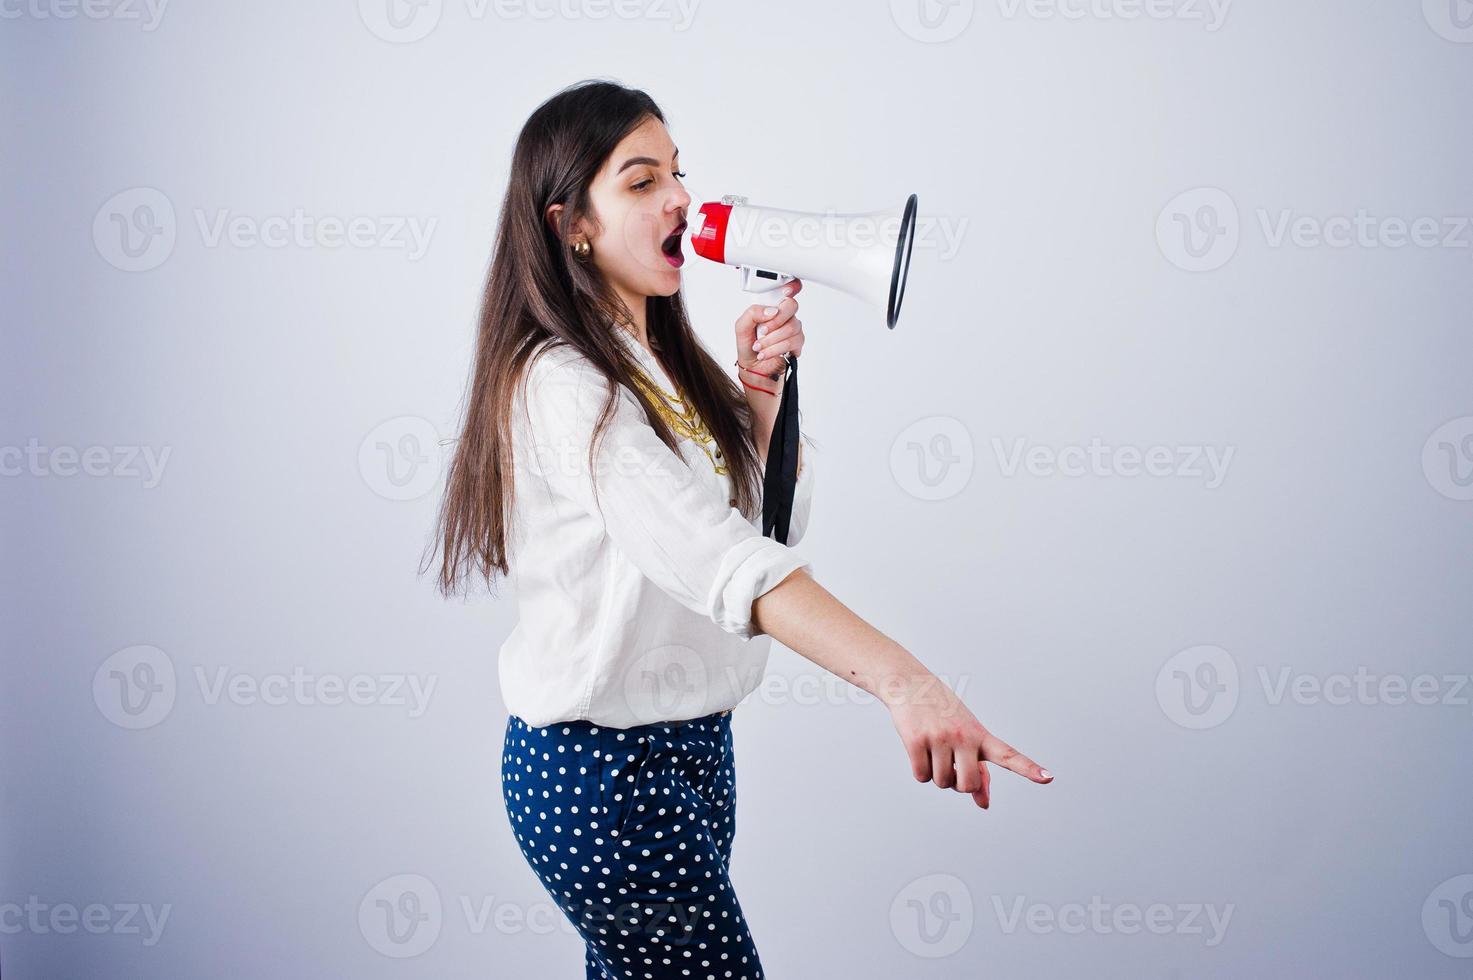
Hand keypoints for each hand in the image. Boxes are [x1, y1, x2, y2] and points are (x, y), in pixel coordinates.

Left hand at [734, 278, 804, 382]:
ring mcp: (793, 329)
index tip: (786, 291)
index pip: (788, 291)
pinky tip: (766, 353)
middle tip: (763, 331)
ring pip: (791, 328)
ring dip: (771, 340)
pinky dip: (775, 349)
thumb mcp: (741, 327)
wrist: (752, 368)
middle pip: (792, 306)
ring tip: (759, 347)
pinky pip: (792, 342)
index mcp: (772, 307)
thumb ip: (752, 313)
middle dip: (775, 321)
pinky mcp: (797, 344)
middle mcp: (784, 316)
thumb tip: (771, 311)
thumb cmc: (748, 345)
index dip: (791, 287)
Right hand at [885, 673, 1052, 808]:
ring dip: (936, 774)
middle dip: (958, 783)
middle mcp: (963, 736)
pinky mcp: (916, 740)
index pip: (1008, 755)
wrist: (910, 684)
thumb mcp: (966, 736)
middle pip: (968, 785)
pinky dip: (920, 770)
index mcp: (980, 735)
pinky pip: (921, 776)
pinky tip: (919, 749)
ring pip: (942, 783)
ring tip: (933, 748)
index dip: (1028, 768)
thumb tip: (984, 804)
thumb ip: (979, 770)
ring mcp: (940, 737)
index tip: (1048, 777)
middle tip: (950, 763)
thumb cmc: (943, 714)